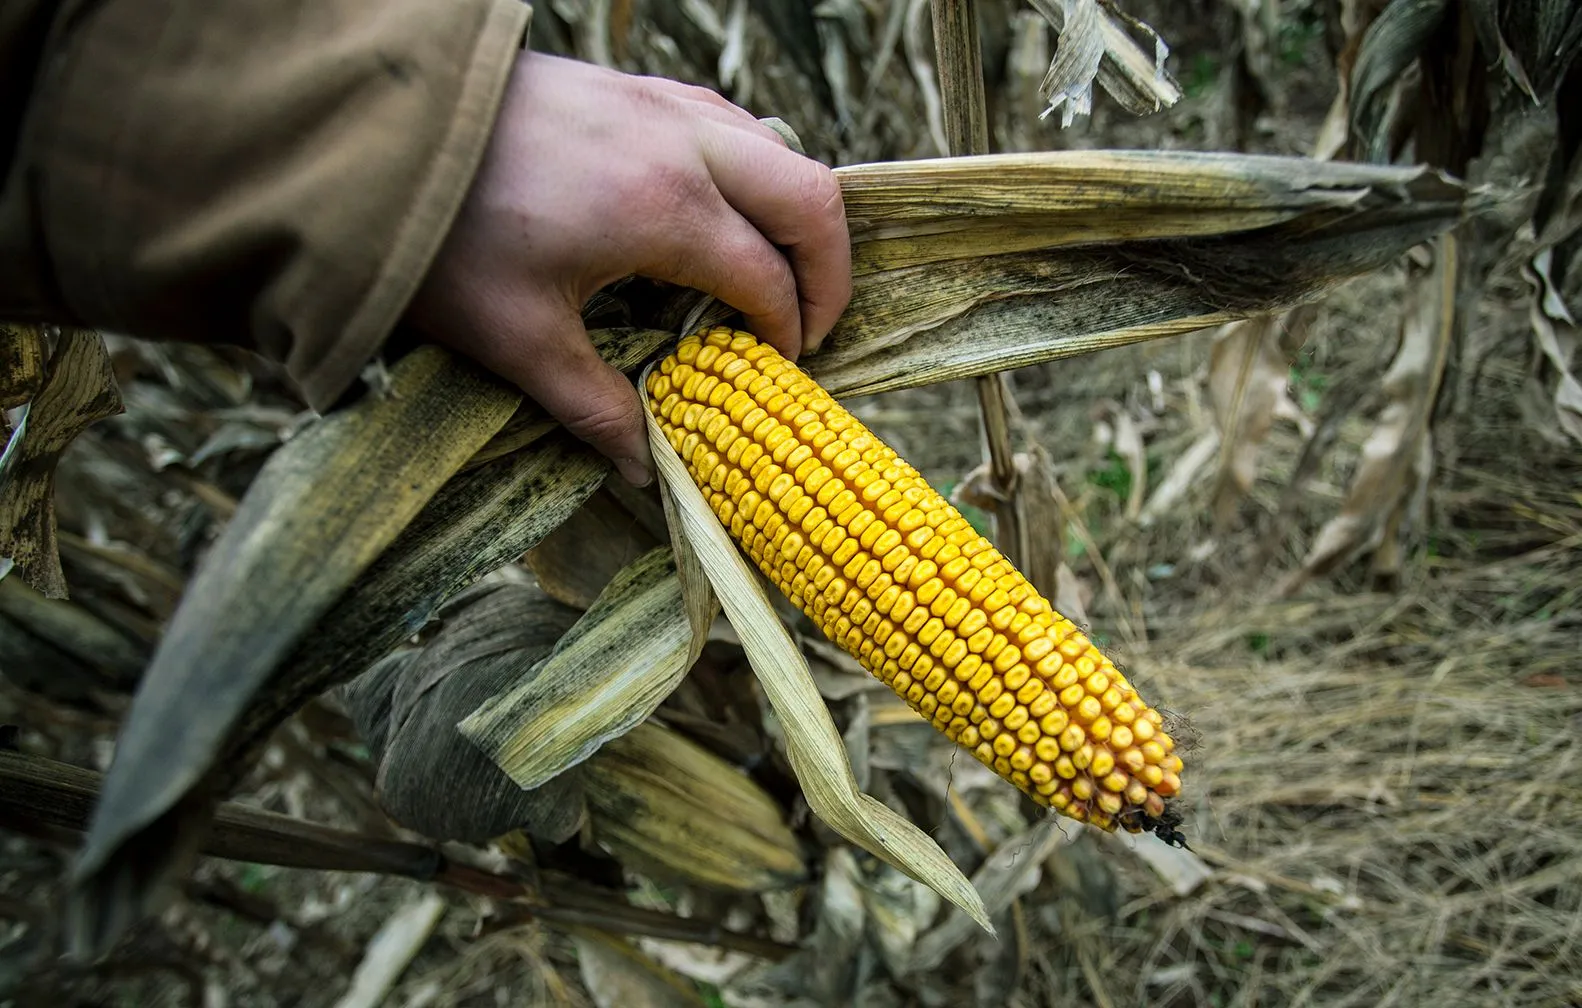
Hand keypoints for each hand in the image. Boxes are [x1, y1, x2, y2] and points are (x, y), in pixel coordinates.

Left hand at [410, 52, 850, 485]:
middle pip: (811, 199)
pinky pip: (731, 124)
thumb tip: (643, 468)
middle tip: (811, 328)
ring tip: (774, 277)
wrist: (377, 130)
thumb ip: (592, 406)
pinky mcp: (637, 86)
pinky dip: (753, 172)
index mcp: (666, 211)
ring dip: (794, 217)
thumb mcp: (515, 337)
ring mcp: (663, 104)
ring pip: (780, 151)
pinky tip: (719, 213)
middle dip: (829, 271)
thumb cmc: (442, 235)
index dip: (790, 334)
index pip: (769, 280)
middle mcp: (683, 145)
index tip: (780, 373)